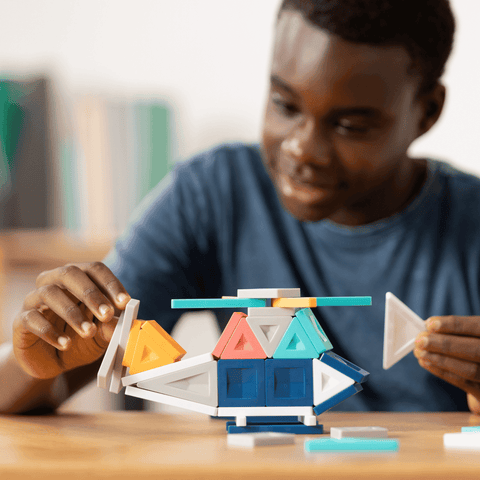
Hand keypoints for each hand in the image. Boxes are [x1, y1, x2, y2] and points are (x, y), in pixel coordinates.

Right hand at [12, 262, 130, 378]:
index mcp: (78, 279)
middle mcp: (54, 282)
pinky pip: (31, 318)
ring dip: (72, 313)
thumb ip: (111, 326)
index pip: (95, 269)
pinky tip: (65, 344)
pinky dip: (49, 331)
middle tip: (107, 314)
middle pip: (70, 273)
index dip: (111, 283)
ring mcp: (35, 300)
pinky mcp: (21, 321)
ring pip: (49, 293)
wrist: (52, 362)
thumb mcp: (101, 335)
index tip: (125, 302)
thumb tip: (127, 321)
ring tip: (88, 332)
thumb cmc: (80, 340)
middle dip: (91, 293)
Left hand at [413, 316, 479, 413]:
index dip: (454, 325)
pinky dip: (441, 372)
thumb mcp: (469, 336)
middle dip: (444, 344)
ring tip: (419, 352)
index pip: (478, 326)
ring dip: (440, 360)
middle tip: (420, 340)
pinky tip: (425, 362)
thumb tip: (429, 327)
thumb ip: (456, 332)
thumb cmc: (471, 348)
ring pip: (470, 369)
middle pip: (475, 350)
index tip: (429, 323)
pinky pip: (464, 383)